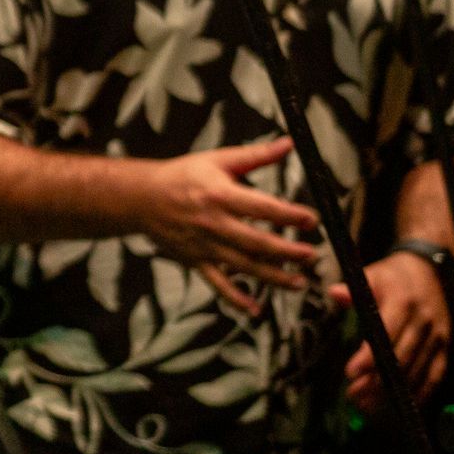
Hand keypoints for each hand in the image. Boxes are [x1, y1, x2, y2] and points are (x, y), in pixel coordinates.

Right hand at [136, 138, 319, 313]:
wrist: (141, 198)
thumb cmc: (182, 176)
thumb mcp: (217, 160)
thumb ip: (255, 156)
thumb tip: (288, 143)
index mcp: (221, 195)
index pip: (262, 208)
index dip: (289, 215)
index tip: (311, 220)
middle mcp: (214, 223)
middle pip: (257, 242)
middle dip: (287, 251)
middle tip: (311, 255)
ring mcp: (205, 245)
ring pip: (244, 266)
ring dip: (273, 277)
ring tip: (299, 282)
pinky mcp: (195, 261)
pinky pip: (217, 284)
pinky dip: (235, 298)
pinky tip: (254, 309)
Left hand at [330, 253, 450, 412]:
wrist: (429, 270)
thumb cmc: (393, 276)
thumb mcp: (372, 274)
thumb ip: (354, 288)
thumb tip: (335, 293)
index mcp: (403, 302)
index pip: (386, 334)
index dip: (369, 356)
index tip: (351, 372)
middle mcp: (423, 321)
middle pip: (400, 358)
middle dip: (377, 380)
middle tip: (355, 396)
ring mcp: (437, 336)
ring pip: (416, 370)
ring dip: (394, 391)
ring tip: (369, 405)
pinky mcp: (445, 346)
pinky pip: (436, 374)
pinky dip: (422, 392)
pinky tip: (405, 405)